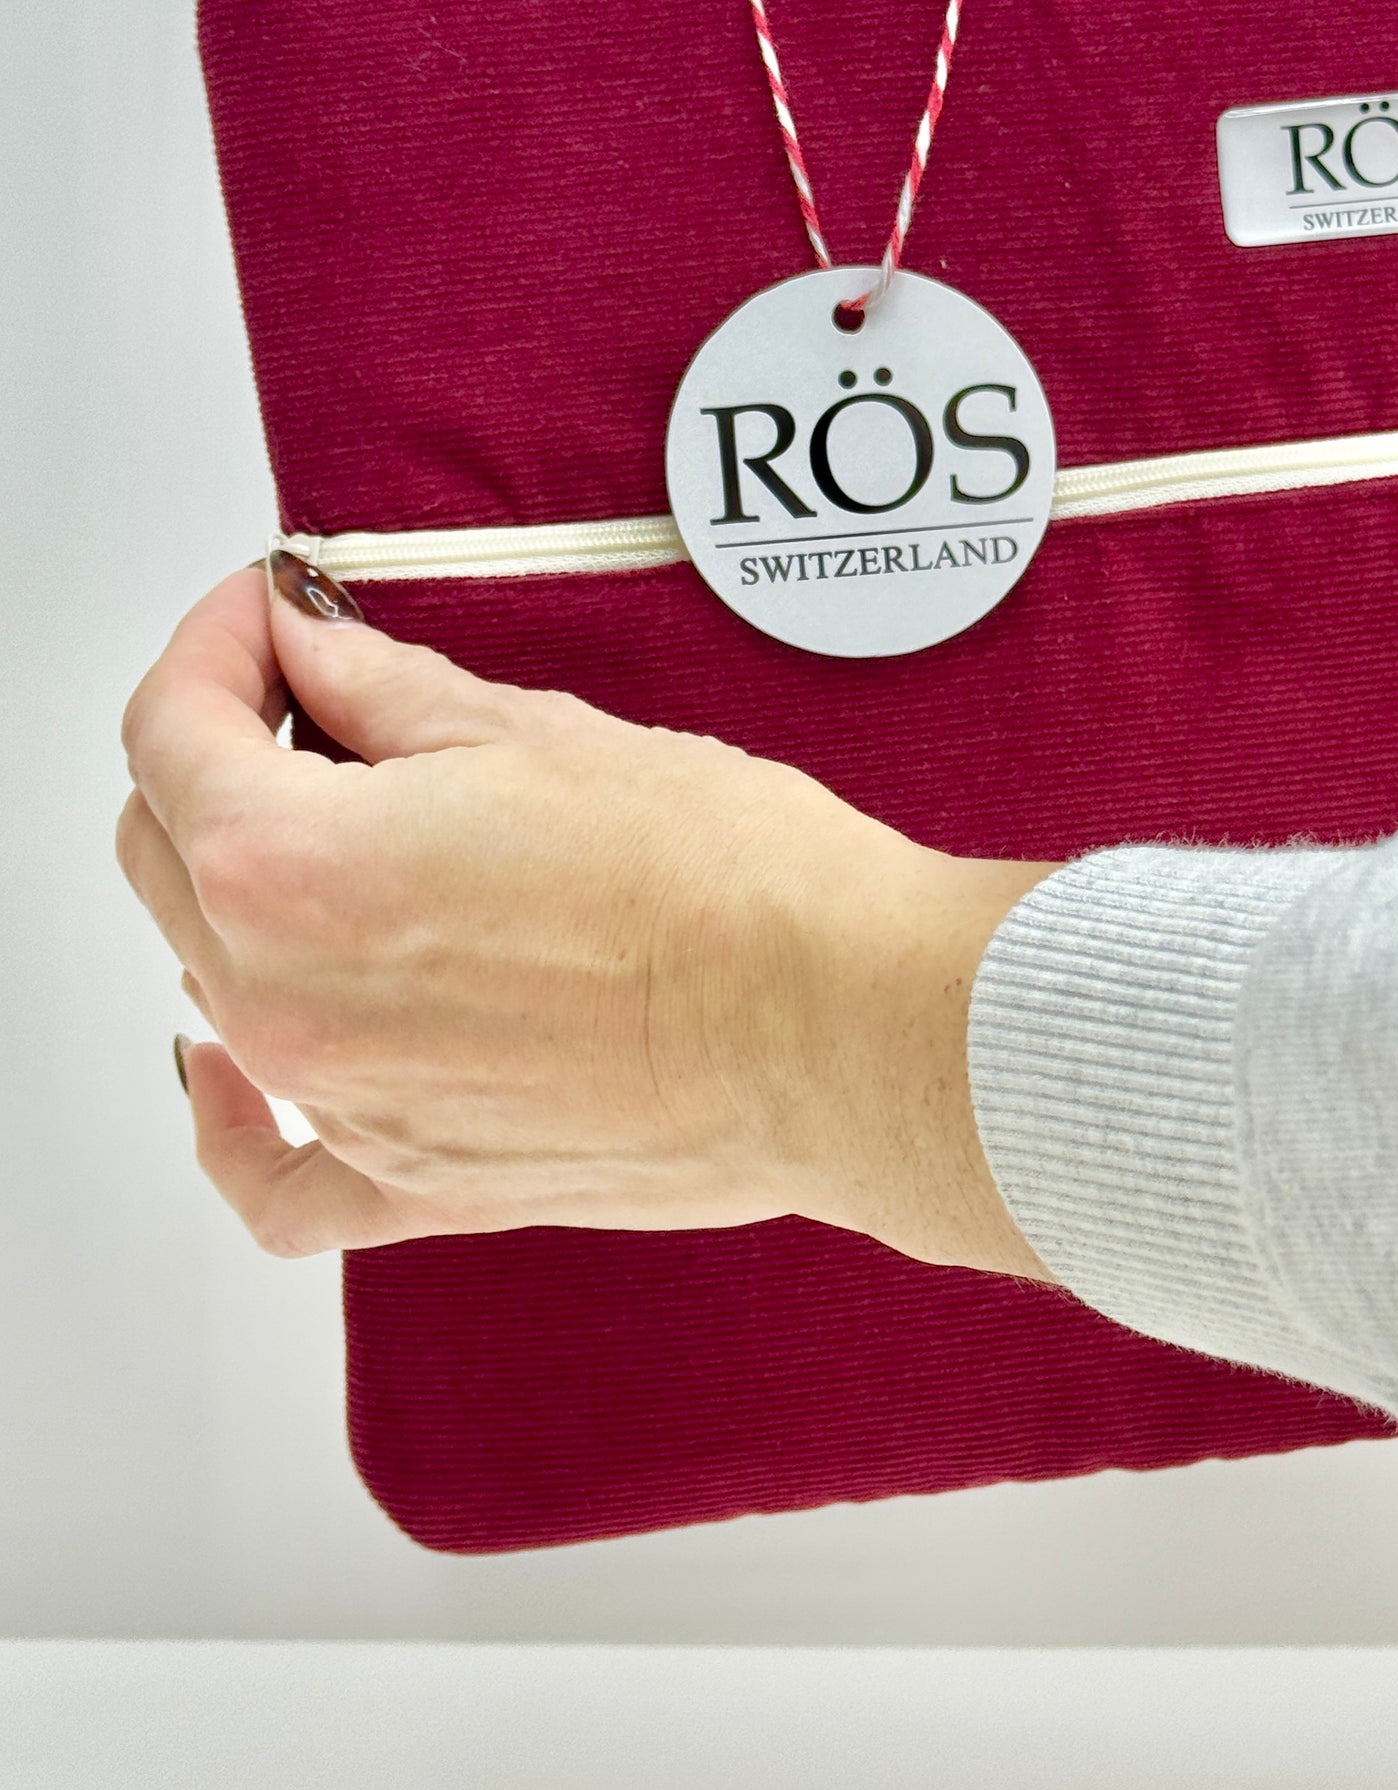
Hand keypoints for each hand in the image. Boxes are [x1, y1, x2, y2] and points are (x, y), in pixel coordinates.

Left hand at [116, 559, 1053, 1277]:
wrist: (838, 1027)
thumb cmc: (723, 884)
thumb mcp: (534, 733)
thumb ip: (381, 691)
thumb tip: (312, 649)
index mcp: (288, 865)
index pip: (171, 728)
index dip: (218, 639)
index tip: (271, 610)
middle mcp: (284, 998)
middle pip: (166, 847)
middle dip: (222, 747)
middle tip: (314, 694)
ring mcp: (344, 1103)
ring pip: (212, 975)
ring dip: (244, 888)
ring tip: (350, 833)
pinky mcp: (419, 1180)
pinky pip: (277, 1176)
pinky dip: (233, 1124)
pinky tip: (224, 1075)